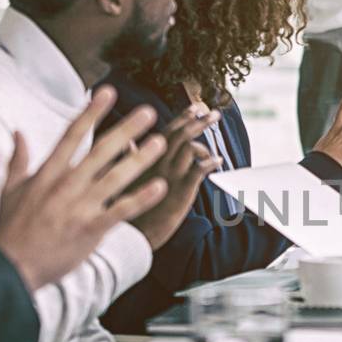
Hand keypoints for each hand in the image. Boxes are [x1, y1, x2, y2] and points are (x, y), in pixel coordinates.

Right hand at [0, 87, 169, 290]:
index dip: (91, 112)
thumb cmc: (9, 230)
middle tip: (149, 111)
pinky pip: (121, 211)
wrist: (9, 268)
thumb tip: (17, 133)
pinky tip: (160, 186)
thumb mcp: (8, 190)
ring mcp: (79, 207)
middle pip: (101, 151)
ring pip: (116, 177)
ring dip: (140, 159)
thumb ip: (17, 160)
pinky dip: (141, 198)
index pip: (72, 135)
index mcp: (47, 173)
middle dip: (126, 129)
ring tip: (161, 142)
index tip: (107, 92)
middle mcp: (65, 185)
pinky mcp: (90, 229)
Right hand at [129, 109, 223, 248]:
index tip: (196, 107)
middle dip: (199, 120)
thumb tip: (127, 141)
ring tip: (215, 139)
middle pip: (181, 134)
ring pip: (190, 147)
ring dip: (205, 141)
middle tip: (214, 113)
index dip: (183, 117)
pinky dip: (210, 162)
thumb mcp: (123, 178)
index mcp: (145, 158)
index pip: (167, 131)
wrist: (130, 234)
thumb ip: (129, 157)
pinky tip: (218, 161)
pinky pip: (199, 169)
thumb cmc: (127, 207)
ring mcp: (169, 175)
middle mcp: (157, 162)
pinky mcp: (180, 190)